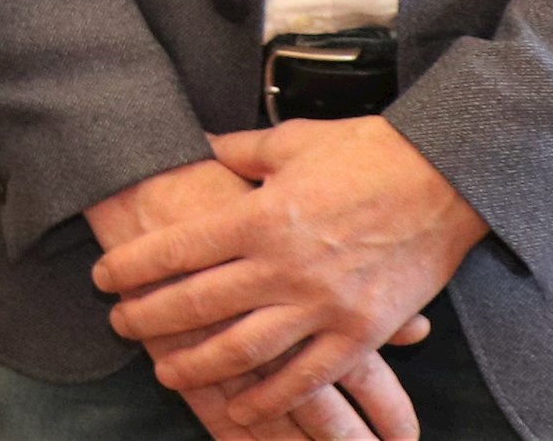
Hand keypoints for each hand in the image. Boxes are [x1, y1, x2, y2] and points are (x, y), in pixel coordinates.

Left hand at [94, 117, 485, 426]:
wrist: (447, 175)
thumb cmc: (368, 152)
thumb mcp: (290, 141)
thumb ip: (239, 152)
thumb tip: (200, 144)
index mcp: (258, 218)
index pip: (176, 251)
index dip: (132, 268)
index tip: (104, 279)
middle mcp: (283, 267)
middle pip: (197, 305)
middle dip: (149, 320)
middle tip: (121, 326)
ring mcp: (323, 306)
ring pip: (243, 351)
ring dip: (198, 368)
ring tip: (166, 375)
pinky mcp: (362, 333)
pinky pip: (307, 378)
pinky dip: (271, 400)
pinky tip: (242, 411)